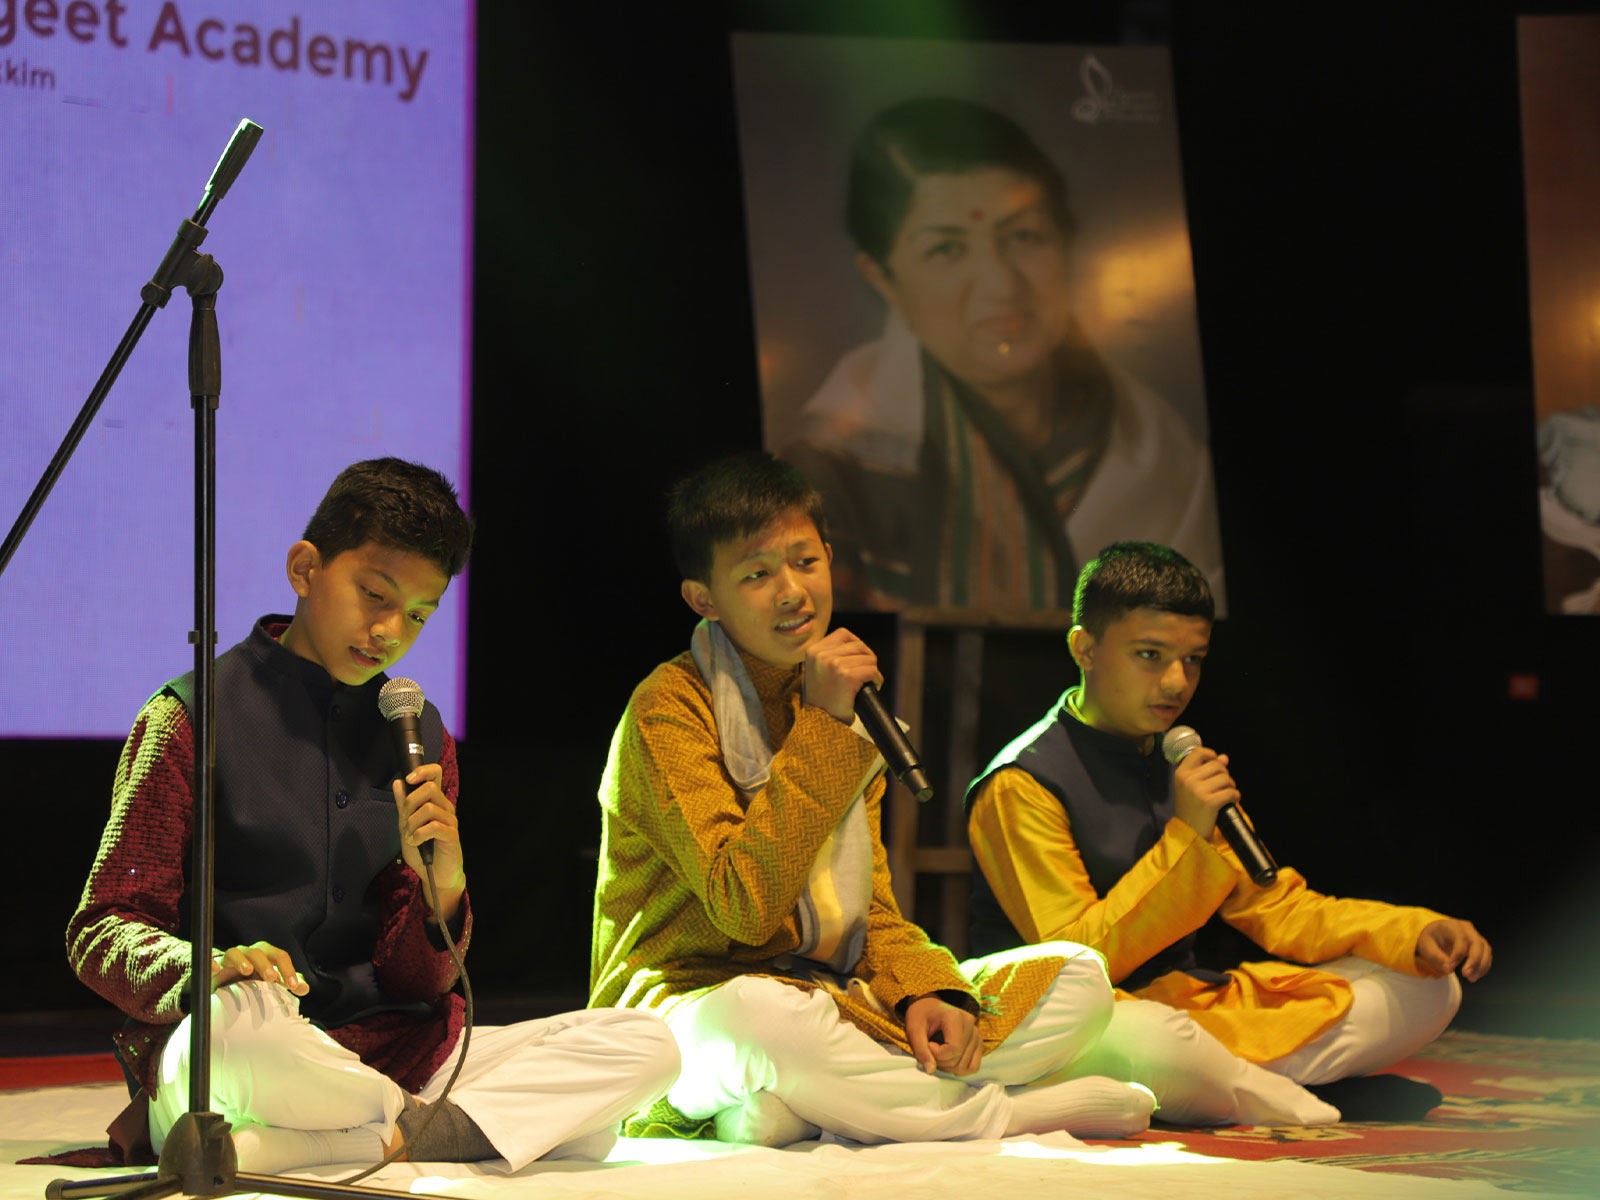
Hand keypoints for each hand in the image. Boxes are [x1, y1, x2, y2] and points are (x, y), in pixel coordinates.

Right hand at [211, 940, 308, 994]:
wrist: (223, 983)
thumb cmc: (251, 980)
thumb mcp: (270, 982)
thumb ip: (287, 983)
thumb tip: (305, 988)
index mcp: (265, 956)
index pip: (279, 956)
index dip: (288, 969)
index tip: (294, 986)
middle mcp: (248, 954)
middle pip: (259, 951)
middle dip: (266, 964)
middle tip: (272, 978)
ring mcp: (229, 959)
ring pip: (236, 952)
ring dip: (242, 960)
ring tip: (248, 971)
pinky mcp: (213, 966)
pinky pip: (210, 961)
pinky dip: (213, 964)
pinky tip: (216, 971)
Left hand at [394, 763, 464, 919]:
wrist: (435, 874)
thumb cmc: (423, 850)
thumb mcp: (406, 826)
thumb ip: (403, 806)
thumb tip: (399, 783)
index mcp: (435, 802)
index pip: (435, 774)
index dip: (423, 771)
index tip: (409, 779)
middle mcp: (445, 807)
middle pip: (429, 788)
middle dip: (410, 803)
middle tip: (405, 820)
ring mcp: (450, 820)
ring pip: (429, 808)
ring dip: (412, 823)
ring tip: (409, 836)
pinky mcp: (452, 835)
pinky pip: (434, 826)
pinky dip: (418, 834)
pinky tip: (414, 842)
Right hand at [803, 626, 882, 722]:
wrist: (820, 723)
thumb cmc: (822, 699)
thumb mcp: (817, 669)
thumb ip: (829, 654)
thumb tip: (856, 645)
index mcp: (813, 651)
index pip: (844, 634)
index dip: (856, 646)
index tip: (857, 660)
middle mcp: (822, 655)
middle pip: (859, 645)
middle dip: (866, 659)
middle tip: (865, 674)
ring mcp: (834, 665)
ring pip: (869, 658)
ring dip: (872, 670)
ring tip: (867, 682)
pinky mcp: (847, 676)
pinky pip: (872, 671)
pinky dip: (877, 679)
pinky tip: (873, 686)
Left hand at [903, 995, 981, 1075]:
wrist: (928, 1006)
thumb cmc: (920, 1015)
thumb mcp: (914, 1030)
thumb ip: (921, 1050)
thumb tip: (931, 1070)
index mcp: (956, 1017)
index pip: (954, 1048)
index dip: (937, 1054)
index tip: (927, 1044)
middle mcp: (971, 1024)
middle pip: (959, 1058)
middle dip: (941, 1062)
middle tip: (930, 1049)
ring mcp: (976, 1033)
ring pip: (966, 1065)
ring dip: (949, 1066)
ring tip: (938, 1053)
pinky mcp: (977, 1042)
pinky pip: (974, 1065)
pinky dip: (960, 1069)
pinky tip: (948, 1060)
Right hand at [1173, 747, 1239, 840]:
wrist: (1188, 831)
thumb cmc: (1191, 807)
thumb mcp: (1192, 786)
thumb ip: (1206, 769)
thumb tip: (1224, 757)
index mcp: (1180, 773)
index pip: (1198, 752)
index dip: (1211, 755)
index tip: (1216, 762)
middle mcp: (1187, 780)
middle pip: (1217, 766)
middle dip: (1225, 774)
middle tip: (1223, 785)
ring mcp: (1198, 791)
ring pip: (1226, 779)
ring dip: (1231, 786)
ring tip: (1226, 794)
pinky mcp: (1209, 802)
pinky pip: (1231, 792)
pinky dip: (1235, 796)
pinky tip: (1231, 801)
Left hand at [1415, 919, 1491, 981]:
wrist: (1436, 934)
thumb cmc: (1431, 939)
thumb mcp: (1426, 946)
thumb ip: (1436, 957)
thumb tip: (1448, 969)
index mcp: (1451, 926)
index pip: (1461, 938)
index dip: (1458, 954)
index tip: (1450, 967)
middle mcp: (1466, 928)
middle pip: (1477, 943)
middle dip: (1474, 961)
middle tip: (1466, 975)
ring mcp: (1474, 935)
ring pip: (1485, 949)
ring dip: (1481, 966)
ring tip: (1471, 978)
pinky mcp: (1479, 944)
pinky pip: (1486, 955)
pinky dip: (1483, 966)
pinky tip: (1475, 975)